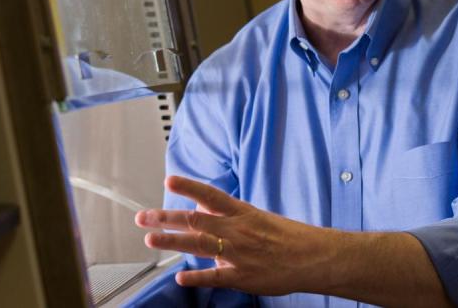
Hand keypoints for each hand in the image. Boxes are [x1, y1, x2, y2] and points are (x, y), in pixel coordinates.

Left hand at [135, 175, 340, 294]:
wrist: (313, 257)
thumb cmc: (289, 237)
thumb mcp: (258, 217)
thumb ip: (229, 215)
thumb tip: (202, 208)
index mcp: (243, 213)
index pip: (211, 195)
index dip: (189, 187)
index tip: (170, 180)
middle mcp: (237, 231)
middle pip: (196, 220)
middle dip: (166, 218)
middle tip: (143, 216)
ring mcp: (238, 254)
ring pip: (199, 245)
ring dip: (172, 241)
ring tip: (151, 239)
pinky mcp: (242, 276)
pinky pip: (215, 277)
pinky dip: (197, 277)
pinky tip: (181, 278)